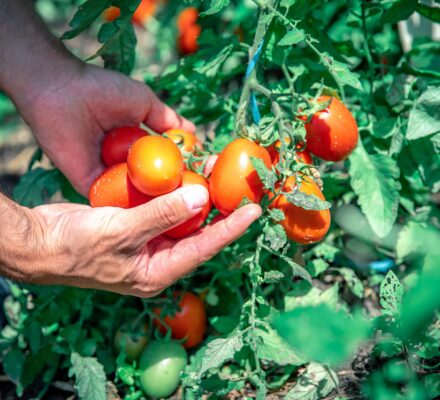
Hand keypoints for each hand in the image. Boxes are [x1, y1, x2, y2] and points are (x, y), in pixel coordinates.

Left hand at [20, 63, 193, 195]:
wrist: (62, 92)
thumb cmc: (103, 91)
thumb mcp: (144, 102)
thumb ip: (167, 119)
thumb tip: (192, 132)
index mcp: (136, 144)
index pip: (162, 162)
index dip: (183, 169)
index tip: (205, 177)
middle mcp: (124, 162)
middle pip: (152, 182)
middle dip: (173, 190)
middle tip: (198, 198)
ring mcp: (108, 175)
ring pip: (136, 194)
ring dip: (156, 201)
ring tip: (183, 208)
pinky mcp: (90, 184)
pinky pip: (113, 200)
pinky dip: (132, 206)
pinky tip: (156, 213)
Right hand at [22, 187, 260, 296]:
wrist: (41, 243)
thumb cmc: (77, 247)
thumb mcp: (122, 232)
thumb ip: (162, 215)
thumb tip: (201, 197)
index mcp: (158, 272)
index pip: (204, 249)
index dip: (230, 229)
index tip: (254, 211)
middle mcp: (158, 259)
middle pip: (197, 233)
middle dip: (217, 209)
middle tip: (238, 186)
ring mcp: (147, 242)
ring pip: (181, 218)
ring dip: (196, 197)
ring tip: (214, 172)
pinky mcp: (136, 225)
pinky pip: (163, 208)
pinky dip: (173, 193)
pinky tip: (185, 174)